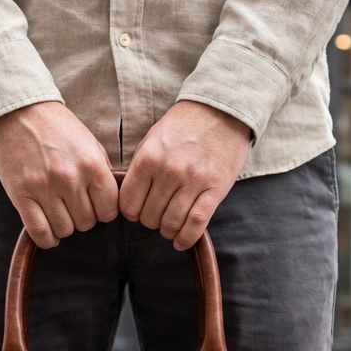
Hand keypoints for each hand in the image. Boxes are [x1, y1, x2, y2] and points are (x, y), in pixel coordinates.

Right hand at [0, 101, 118, 247]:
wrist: (20, 111)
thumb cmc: (57, 128)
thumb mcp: (89, 144)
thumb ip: (102, 173)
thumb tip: (112, 202)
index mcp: (92, 165)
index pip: (109, 211)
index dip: (102, 212)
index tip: (93, 205)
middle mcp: (70, 178)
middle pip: (86, 223)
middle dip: (81, 217)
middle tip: (72, 204)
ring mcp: (44, 188)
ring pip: (64, 230)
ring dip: (63, 225)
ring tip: (58, 210)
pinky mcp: (21, 194)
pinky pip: (40, 232)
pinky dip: (46, 238)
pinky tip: (48, 231)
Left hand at [119, 101, 250, 249]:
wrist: (222, 109)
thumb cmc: (184, 126)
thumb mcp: (152, 140)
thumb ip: (139, 168)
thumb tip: (128, 198)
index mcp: (148, 159)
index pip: (128, 204)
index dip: (131, 212)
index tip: (138, 210)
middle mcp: (168, 172)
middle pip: (149, 217)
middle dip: (150, 221)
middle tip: (157, 214)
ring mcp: (192, 181)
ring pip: (171, 224)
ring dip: (168, 231)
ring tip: (169, 226)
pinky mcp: (215, 189)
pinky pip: (196, 224)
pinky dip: (186, 238)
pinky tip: (180, 241)